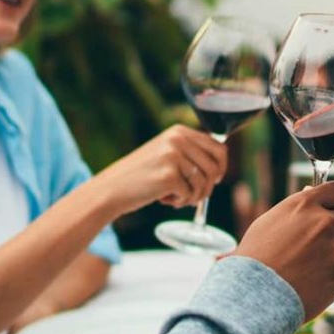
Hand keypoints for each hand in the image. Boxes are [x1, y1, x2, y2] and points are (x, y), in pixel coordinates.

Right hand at [90, 125, 226, 213]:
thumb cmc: (141, 175)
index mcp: (179, 131)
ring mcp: (173, 156)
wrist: (112, 188)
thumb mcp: (166, 153)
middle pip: (215, 167)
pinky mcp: (169, 176)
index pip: (218, 147)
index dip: (221, 168)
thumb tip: (221, 163)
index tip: (215, 180)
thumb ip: (190, 152)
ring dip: (193, 197)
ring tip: (175, 198)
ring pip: (204, 183)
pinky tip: (164, 199)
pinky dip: (180, 202)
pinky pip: (190, 194)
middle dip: (208, 186)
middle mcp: (178, 140)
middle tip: (193, 195)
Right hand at [233, 181, 333, 319]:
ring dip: (329, 254)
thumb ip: (296, 208)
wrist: (255, 294)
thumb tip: (311, 192)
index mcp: (305, 205)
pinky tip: (308, 281)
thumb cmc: (255, 258)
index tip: (332, 208)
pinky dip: (330, 275)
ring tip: (302, 268)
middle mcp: (323, 222)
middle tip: (314, 244)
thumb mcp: (269, 223)